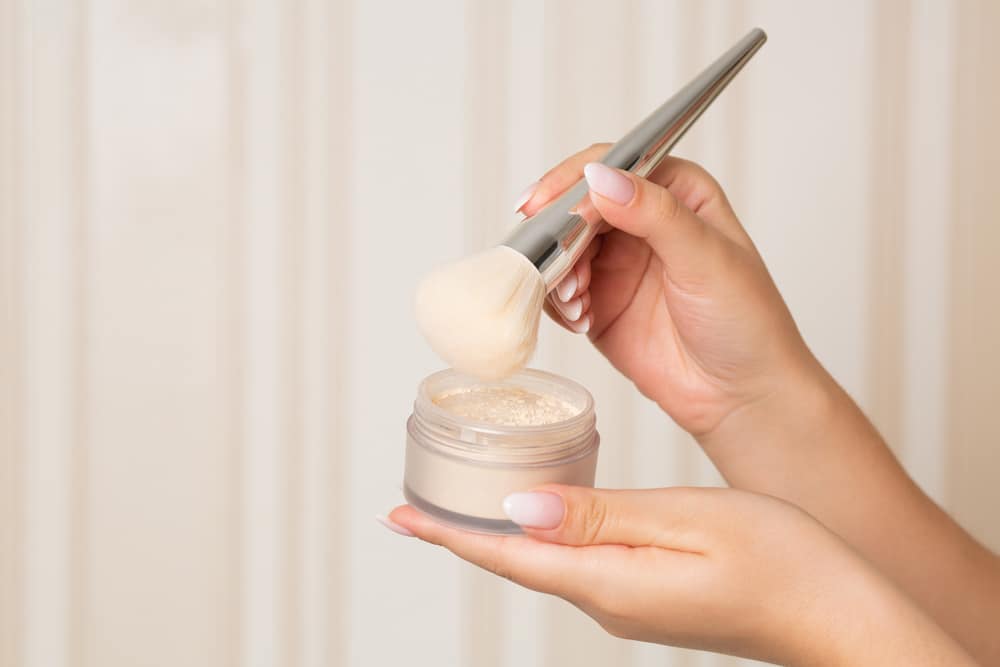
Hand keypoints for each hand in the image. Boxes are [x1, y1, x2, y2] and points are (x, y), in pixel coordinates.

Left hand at [386, 486, 974, 664]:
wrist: (841, 620)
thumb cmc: (786, 565)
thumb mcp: (689, 522)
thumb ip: (601, 516)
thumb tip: (519, 510)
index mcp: (609, 582)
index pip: (507, 558)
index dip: (449, 536)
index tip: (397, 516)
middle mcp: (609, 602)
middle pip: (518, 563)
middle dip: (464, 533)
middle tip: (417, 502)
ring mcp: (630, 605)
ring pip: (546, 562)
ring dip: (502, 534)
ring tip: (467, 501)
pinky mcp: (651, 598)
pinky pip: (579, 564)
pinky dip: (546, 537)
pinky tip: (544, 516)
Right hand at [520, 145, 817, 436]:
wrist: (741, 396)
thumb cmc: (745, 321)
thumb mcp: (705, 259)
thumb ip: (654, 214)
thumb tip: (601, 177)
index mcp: (675, 192)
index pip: (613, 166)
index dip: (572, 180)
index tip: (544, 206)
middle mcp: (641, 220)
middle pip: (576, 206)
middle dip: (557, 234)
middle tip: (550, 261)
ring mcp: (617, 262)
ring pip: (561, 247)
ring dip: (557, 271)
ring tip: (578, 300)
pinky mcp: (599, 301)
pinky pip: (559, 289)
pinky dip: (558, 302)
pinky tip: (581, 319)